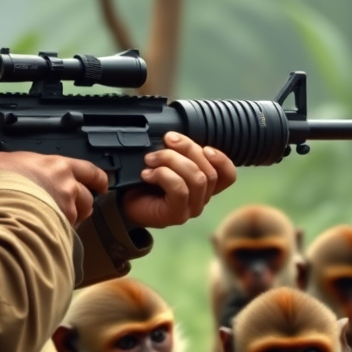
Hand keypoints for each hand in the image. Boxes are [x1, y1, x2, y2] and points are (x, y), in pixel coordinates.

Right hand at [0, 146, 109, 225]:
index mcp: (55, 165)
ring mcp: (64, 211)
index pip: (87, 170)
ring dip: (72, 221)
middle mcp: (66, 187)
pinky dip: (59, 236)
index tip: (100, 184)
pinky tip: (47, 236)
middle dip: (85, 204)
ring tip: (57, 223)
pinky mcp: (59, 230)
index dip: (97, 178)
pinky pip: (66, 235)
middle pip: (88, 198)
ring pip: (78, 218)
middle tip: (79, 208)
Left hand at [120, 133, 235, 228]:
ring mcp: (191, 209)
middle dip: (186, 149)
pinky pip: (180, 189)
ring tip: (150, 159)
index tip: (205, 147)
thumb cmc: (144, 182)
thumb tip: (174, 137)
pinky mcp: (177, 214)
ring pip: (197, 179)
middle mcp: (201, 198)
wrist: (124, 202)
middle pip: (209, 171)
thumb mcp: (166, 161)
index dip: (222, 159)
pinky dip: (163, 175)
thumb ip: (178, 152)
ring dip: (172, 161)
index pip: (228, 176)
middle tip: (165, 141)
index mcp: (204, 185)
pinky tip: (147, 174)